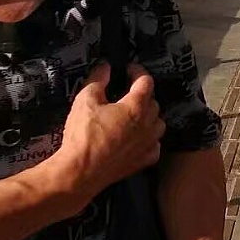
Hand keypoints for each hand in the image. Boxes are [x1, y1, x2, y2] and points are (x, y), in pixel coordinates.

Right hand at [53, 61, 164, 208]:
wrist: (81, 172)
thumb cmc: (84, 135)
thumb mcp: (85, 100)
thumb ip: (97, 80)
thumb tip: (105, 68)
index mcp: (136, 107)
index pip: (145, 82)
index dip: (137, 71)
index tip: (128, 69)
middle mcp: (147, 125)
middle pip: (153, 103)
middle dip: (142, 95)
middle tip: (127, 92)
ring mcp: (148, 144)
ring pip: (158, 125)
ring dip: (149, 117)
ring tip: (134, 115)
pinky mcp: (143, 161)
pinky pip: (154, 146)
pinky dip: (149, 140)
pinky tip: (138, 139)